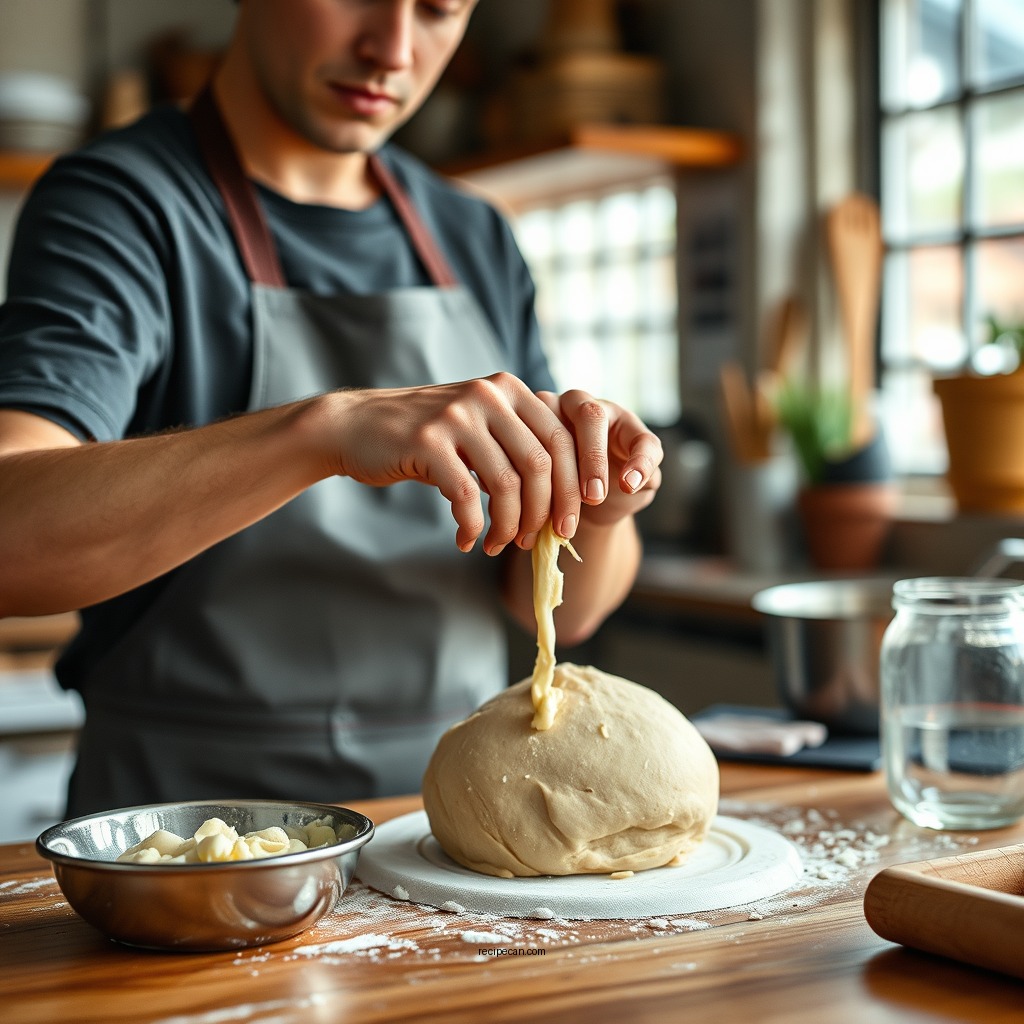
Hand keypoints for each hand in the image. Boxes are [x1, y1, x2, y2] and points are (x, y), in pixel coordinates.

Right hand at [320, 373, 661, 554]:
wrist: (355, 426)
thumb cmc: (423, 437)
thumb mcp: (477, 425)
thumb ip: (516, 445)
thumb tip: (562, 500)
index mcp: (508, 389)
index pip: (560, 440)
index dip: (571, 486)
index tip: (569, 523)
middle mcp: (488, 396)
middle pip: (540, 463)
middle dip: (546, 511)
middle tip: (538, 541)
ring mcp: (457, 416)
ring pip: (506, 484)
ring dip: (508, 525)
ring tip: (499, 544)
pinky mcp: (427, 442)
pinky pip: (465, 497)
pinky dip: (471, 527)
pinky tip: (465, 540)